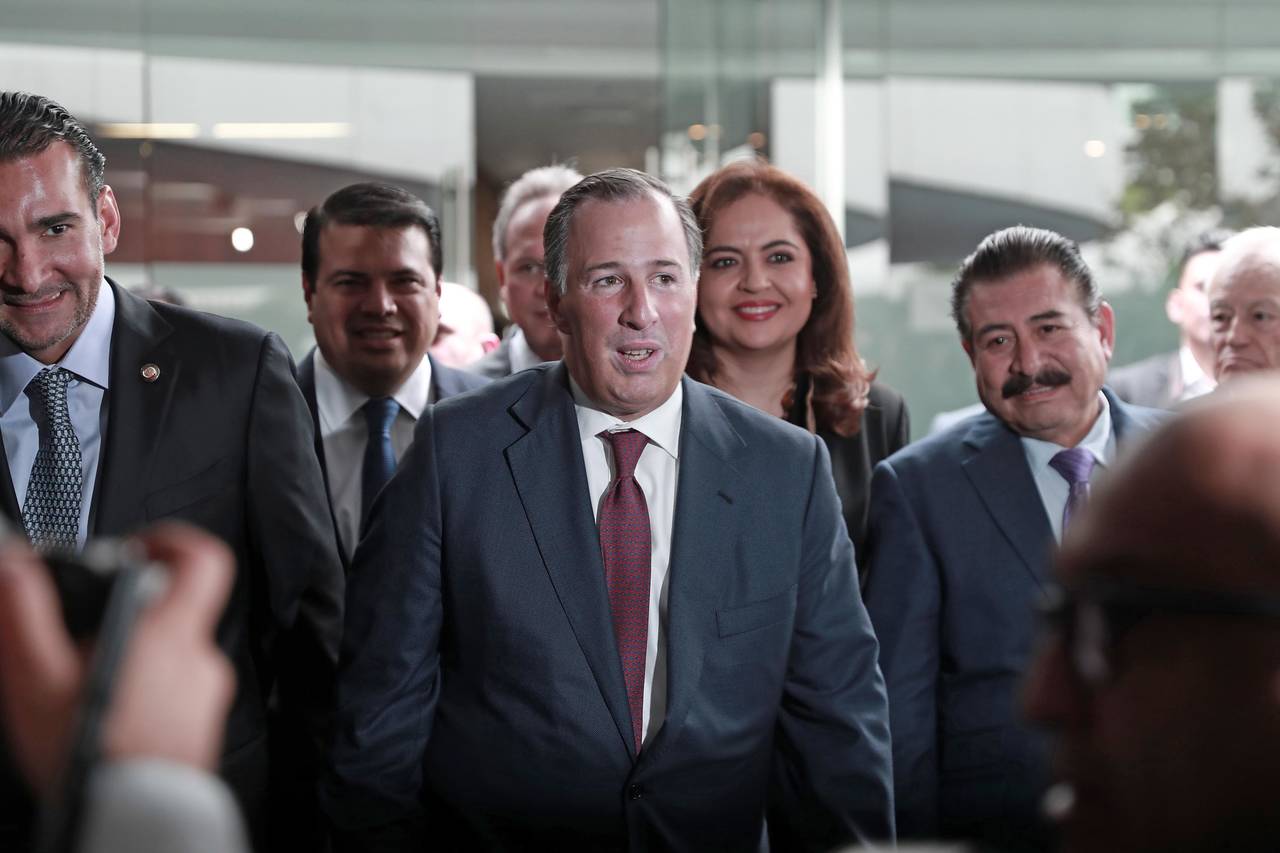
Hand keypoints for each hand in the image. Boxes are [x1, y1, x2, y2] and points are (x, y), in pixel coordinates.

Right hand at [0, 522, 235, 794]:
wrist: (132, 823)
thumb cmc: (94, 758)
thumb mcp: (39, 679)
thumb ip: (24, 613)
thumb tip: (14, 565)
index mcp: (172, 634)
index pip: (203, 558)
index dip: (171, 539)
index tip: (135, 547)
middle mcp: (201, 661)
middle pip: (178, 607)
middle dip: (131, 608)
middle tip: (86, 627)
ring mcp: (206, 696)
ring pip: (173, 653)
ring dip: (135, 654)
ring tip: (87, 679)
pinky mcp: (200, 728)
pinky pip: (176, 691)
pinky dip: (146, 691)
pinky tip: (108, 714)